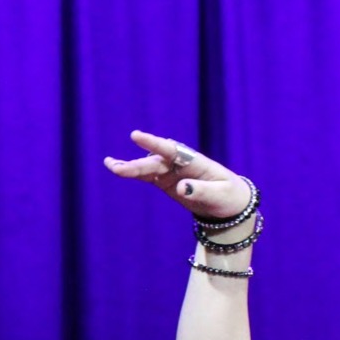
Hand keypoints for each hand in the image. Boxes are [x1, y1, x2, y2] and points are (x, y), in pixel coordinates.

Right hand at [103, 130, 250, 218]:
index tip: (136, 136)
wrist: (229, 203)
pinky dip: (132, 173)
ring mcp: (171, 171)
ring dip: (130, 167)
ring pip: (148, 167)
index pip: (173, 150)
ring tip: (111, 165)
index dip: (154, 143)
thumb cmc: (228, 196)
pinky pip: (146, 176)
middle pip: (156, 162)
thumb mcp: (220, 195)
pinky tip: (115, 167)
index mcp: (196, 161)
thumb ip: (201, 191)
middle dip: (138, 165)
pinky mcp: (164, 180)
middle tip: (118, 168)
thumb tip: (180, 188)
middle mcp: (180, 163)